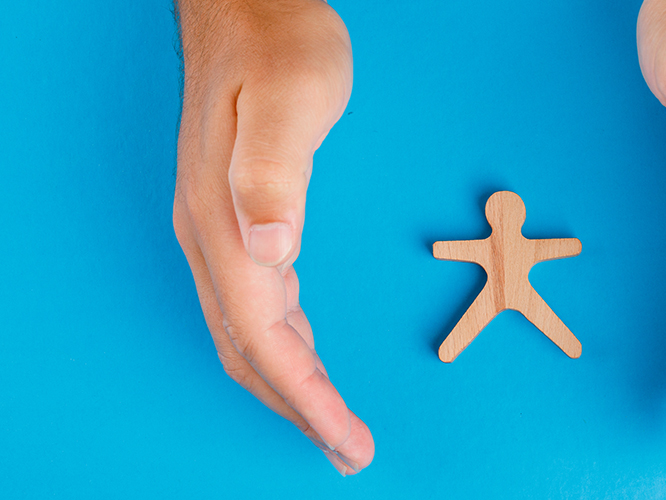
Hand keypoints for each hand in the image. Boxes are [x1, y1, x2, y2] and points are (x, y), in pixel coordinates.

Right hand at [172, 0, 372, 474]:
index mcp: (224, 223)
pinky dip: (286, 351)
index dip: (306, 398)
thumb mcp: (287, 99)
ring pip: (252, 337)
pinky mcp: (239, 223)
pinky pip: (259, 308)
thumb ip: (271, 173)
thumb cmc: (278, 47)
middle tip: (351, 451)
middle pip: (252, 352)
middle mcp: (214, 238)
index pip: (264, 336)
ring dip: (292, 389)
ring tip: (334, 427)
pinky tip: (308, 363)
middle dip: (301, 411)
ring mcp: (221, 233)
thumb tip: (269, 252)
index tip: (348, 440)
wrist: (251, 9)